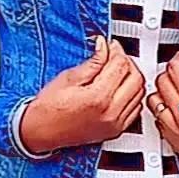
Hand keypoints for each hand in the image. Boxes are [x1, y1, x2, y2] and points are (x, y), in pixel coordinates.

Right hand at [20, 37, 145, 152]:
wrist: (40, 132)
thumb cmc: (48, 108)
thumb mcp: (69, 77)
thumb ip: (93, 61)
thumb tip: (104, 46)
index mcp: (98, 97)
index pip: (120, 65)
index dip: (116, 50)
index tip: (109, 45)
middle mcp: (110, 113)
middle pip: (135, 78)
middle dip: (126, 62)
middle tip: (114, 55)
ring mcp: (114, 124)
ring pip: (139, 93)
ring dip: (131, 77)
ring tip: (116, 70)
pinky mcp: (115, 131)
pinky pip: (135, 108)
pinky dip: (132, 95)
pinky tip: (120, 88)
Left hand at [146, 39, 178, 163]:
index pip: (174, 67)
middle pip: (162, 81)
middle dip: (172, 72)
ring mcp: (178, 131)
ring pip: (154, 100)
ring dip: (164, 91)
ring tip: (178, 90)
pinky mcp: (176, 142)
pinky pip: (157, 120)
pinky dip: (163, 111)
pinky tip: (176, 108)